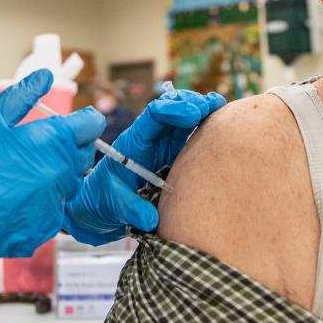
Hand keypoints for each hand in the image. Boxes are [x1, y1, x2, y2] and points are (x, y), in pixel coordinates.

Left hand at [63, 89, 224, 244]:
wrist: (102, 206)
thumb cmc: (105, 202)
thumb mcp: (114, 206)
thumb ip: (131, 209)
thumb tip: (150, 219)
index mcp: (134, 143)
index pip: (152, 116)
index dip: (172, 109)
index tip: (192, 113)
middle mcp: (150, 138)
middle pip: (170, 109)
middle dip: (189, 103)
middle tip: (208, 107)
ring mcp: (163, 144)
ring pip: (182, 118)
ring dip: (200, 108)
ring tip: (217, 105)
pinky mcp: (174, 153)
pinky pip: (190, 133)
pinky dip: (204, 123)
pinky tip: (219, 118)